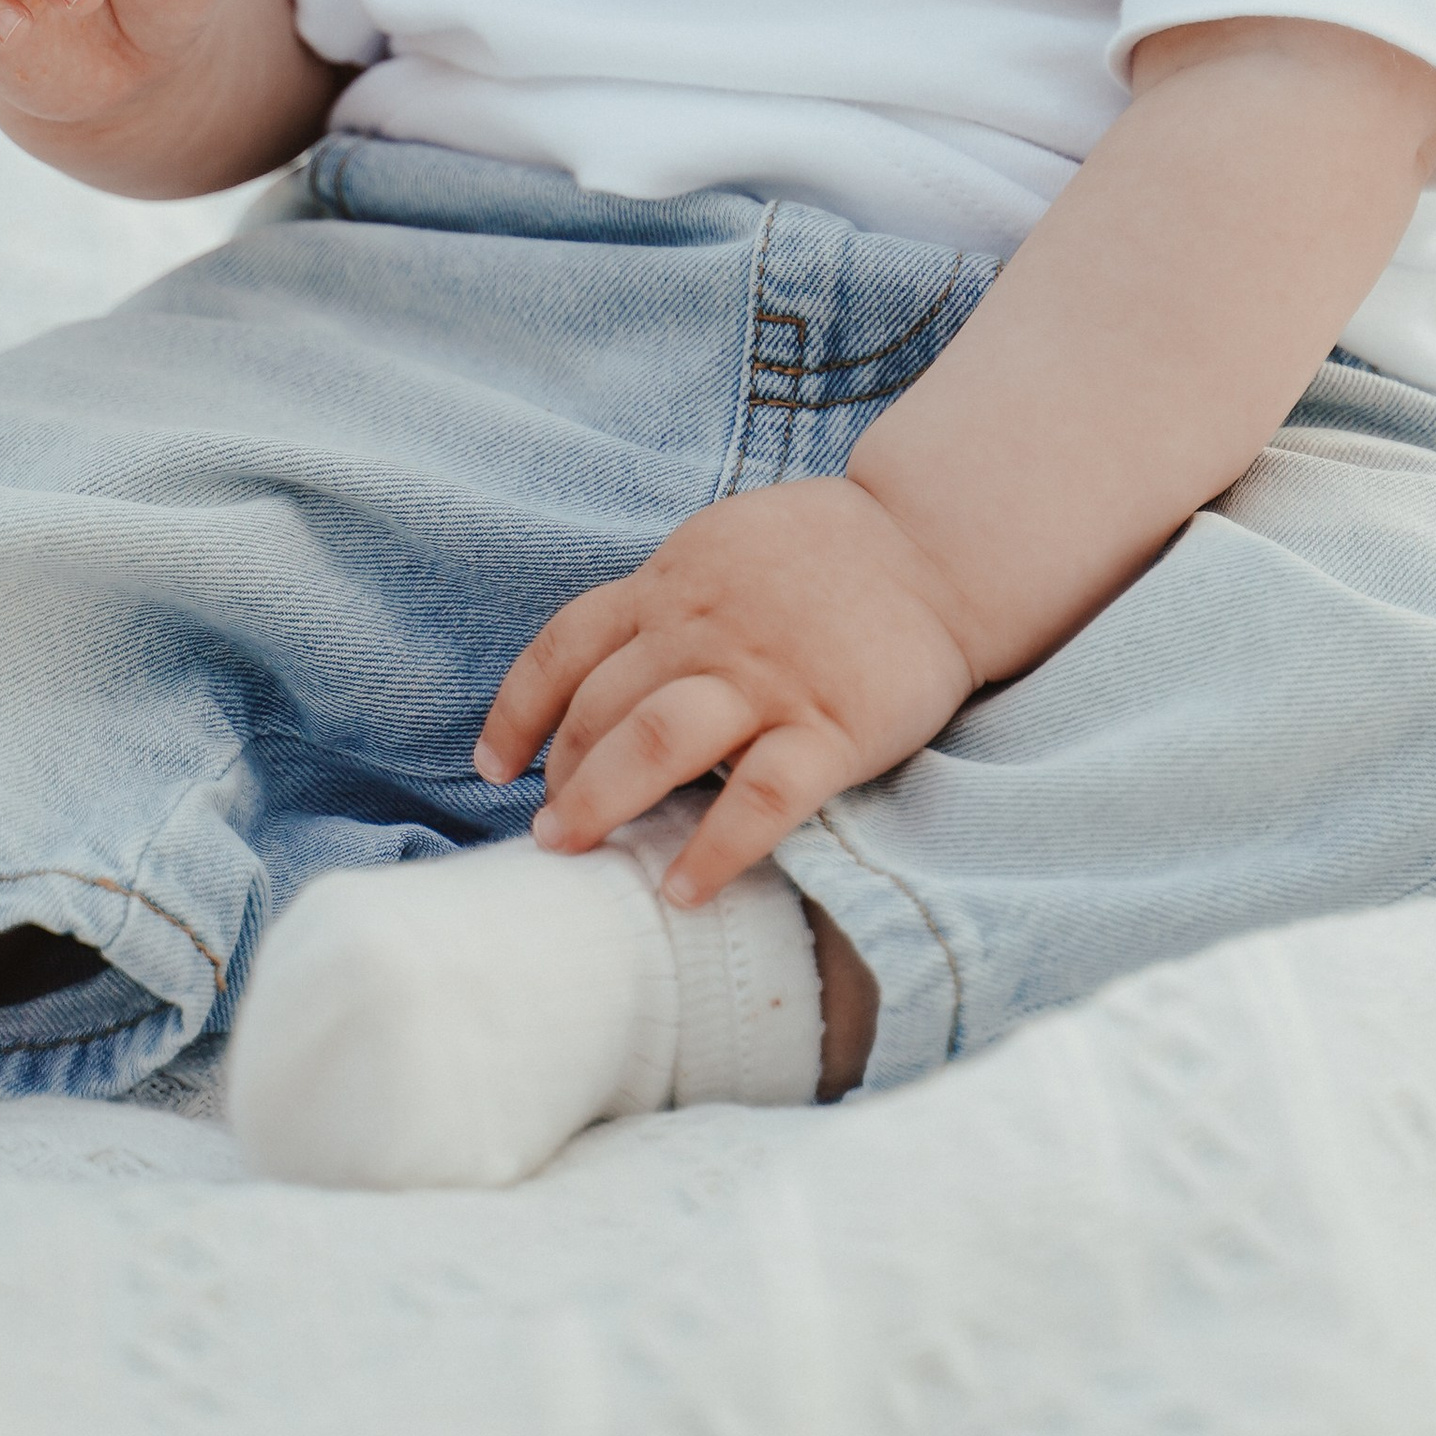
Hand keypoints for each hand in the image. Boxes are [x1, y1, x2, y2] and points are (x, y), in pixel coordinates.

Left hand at [473, 479, 986, 908]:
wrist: (940, 545)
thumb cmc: (828, 555)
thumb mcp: (725, 545)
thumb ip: (670, 600)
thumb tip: (607, 668)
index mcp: (675, 583)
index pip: (566, 645)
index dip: (518, 710)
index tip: (495, 765)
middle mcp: (704, 628)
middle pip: (599, 706)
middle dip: (560, 774)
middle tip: (548, 832)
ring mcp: (766, 677)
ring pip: (655, 744)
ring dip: (599, 802)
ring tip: (572, 851)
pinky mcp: (830, 726)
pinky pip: (759, 797)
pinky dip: (714, 849)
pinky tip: (682, 890)